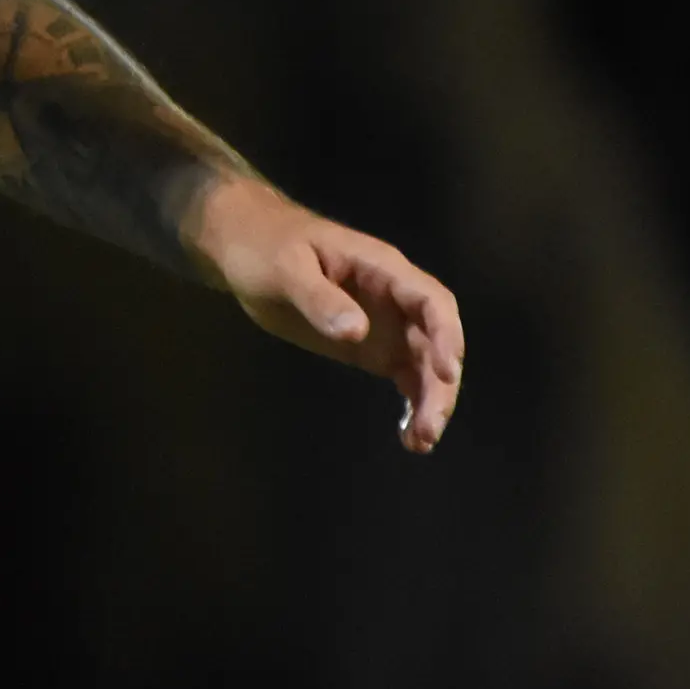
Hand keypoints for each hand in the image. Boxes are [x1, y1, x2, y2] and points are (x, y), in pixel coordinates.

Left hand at [194, 178, 464, 452]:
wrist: (242, 247)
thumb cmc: (265, 247)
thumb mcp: (287, 268)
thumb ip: (320, 298)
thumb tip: (358, 332)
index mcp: (381, 268)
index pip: (431, 300)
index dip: (446, 335)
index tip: (445, 374)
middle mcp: (393, 297)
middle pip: (435, 339)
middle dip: (441, 384)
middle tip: (429, 428)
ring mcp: (384, 323)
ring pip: (424, 362)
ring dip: (430, 400)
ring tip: (420, 442)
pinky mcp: (369, 346)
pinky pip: (404, 374)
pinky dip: (412, 403)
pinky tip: (408, 436)